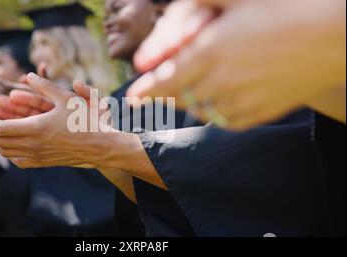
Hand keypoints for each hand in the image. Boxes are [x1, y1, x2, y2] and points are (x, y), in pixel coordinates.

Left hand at [0, 73, 111, 168]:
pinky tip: (10, 149)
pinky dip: (10, 154)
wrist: (100, 146)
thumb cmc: (84, 120)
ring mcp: (39, 156)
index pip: (0, 128)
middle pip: (0, 141)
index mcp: (35, 128)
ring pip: (8, 152)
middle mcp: (34, 144)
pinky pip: (20, 162)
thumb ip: (45, 86)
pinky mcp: (45, 162)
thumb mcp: (66, 98)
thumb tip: (28, 76)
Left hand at [128, 0, 345, 129]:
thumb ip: (196, 3)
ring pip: (199, 111)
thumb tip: (167, 21)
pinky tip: (213, 105)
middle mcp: (220, 80)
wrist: (334, 37)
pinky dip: (213, 114)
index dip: (146, 90)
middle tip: (154, 95)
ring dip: (186, 104)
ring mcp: (240, 99)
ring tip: (182, 97)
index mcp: (210, 50)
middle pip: (179, 97)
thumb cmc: (285, 8)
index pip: (165, 79)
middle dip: (162, 96)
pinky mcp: (259, 112)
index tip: (133, 98)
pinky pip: (224, 121)